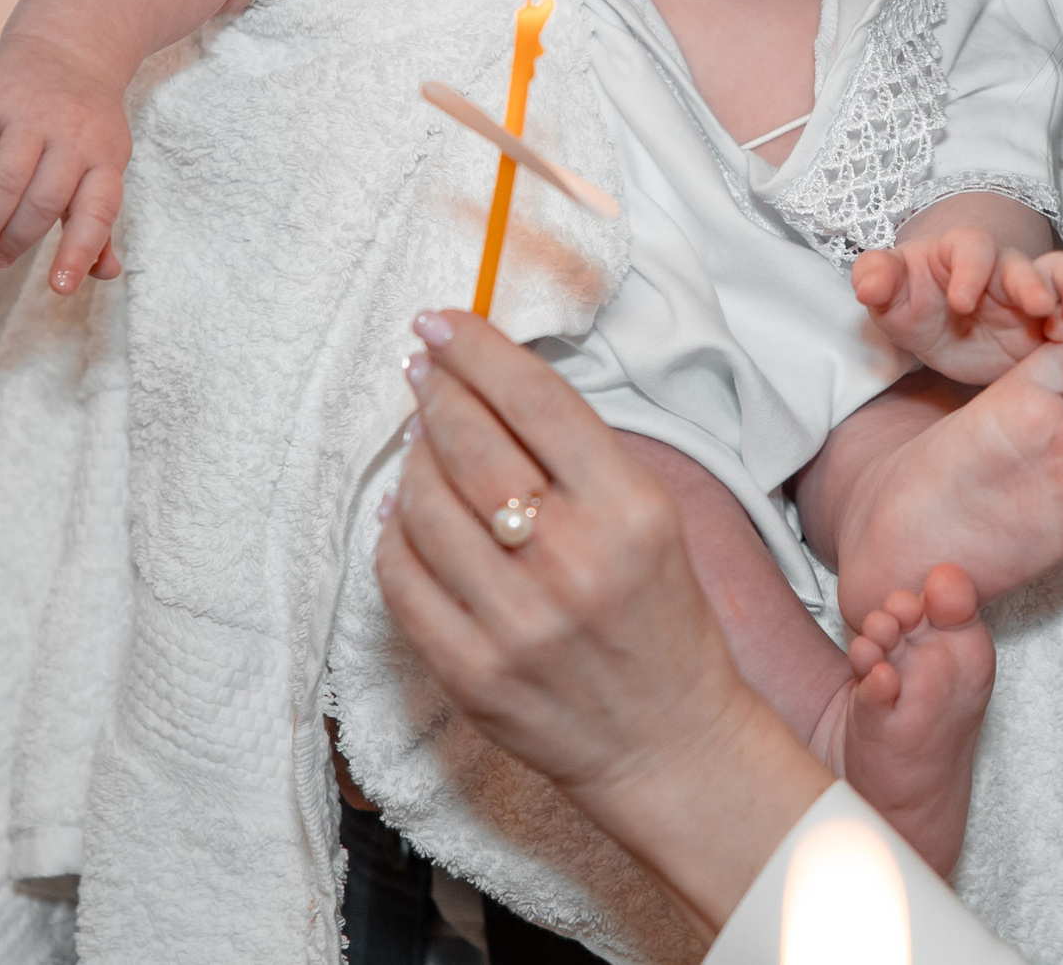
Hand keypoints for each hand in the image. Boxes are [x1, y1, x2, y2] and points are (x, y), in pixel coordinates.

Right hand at [0, 30, 128, 293]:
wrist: (69, 42)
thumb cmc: (86, 123)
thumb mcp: (104, 162)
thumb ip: (97, 220)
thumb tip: (103, 274)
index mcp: (107, 156)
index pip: (97, 212)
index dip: (79, 252)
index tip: (59, 287)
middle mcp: (71, 135)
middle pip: (41, 203)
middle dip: (16, 242)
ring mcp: (28, 115)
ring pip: (2, 182)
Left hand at [377, 310, 830, 932]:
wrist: (669, 741)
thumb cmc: (664, 620)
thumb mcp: (654, 520)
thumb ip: (581, 458)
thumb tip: (489, 385)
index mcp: (629, 511)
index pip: (535, 401)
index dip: (477, 349)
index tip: (441, 322)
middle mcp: (571, 561)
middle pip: (469, 442)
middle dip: (434, 391)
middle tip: (421, 370)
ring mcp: (514, 622)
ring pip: (422, 504)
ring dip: (410, 458)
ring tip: (420, 442)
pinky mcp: (470, 672)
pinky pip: (400, 578)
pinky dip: (393, 532)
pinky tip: (405, 512)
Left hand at [852, 228, 1062, 383]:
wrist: (943, 330)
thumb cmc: (915, 302)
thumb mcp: (890, 297)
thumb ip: (877, 280)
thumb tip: (866, 283)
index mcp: (961, 252)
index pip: (971, 246)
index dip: (970, 269)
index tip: (960, 301)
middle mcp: (1003, 267)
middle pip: (1025, 263)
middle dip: (1032, 282)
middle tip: (1036, 306)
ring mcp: (1032, 292)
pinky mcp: (1051, 323)